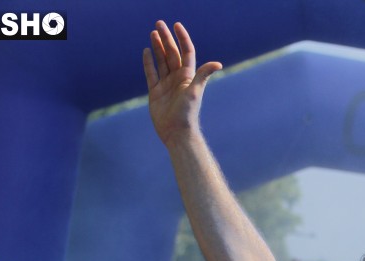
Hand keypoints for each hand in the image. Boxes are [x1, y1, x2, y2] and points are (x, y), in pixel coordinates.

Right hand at [143, 21, 222, 146]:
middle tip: (159, 23)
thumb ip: (203, 75)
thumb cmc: (188, 113)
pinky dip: (148, 62)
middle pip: (172, 53)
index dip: (182, 38)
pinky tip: (146, 51)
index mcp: (188, 76)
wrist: (176, 132)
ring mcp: (166, 84)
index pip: (186, 52)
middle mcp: (178, 78)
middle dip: (166, 38)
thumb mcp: (195, 92)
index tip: (176, 25)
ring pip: (161, 61)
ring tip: (153, 33)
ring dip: (157, 47)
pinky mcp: (156, 92)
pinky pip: (151, 73)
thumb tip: (218, 64)